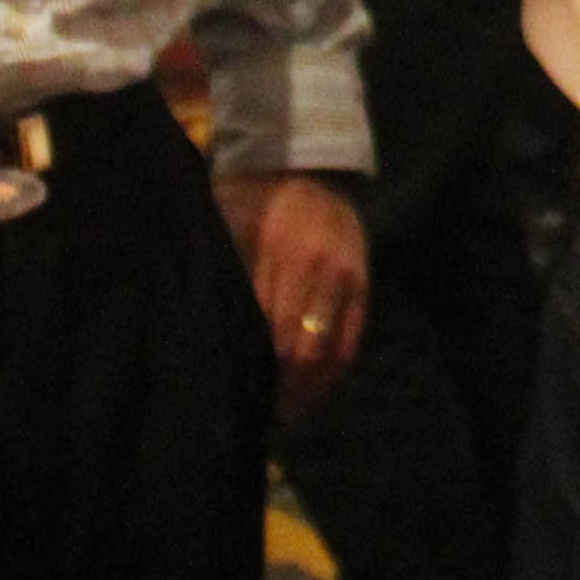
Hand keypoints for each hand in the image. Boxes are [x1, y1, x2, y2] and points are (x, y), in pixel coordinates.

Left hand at [222, 170, 371, 413]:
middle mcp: (316, 266)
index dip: (255, 365)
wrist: (309, 166)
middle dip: (281, 386)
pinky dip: (334, 372)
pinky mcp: (363, 284)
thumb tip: (216, 334)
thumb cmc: (253, 197)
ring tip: (287, 411)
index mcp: (277, 250)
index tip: (238, 393)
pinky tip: (315, 391)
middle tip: (262, 413)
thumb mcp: (227, 222)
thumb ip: (227, 271)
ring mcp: (344, 276)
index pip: (267, 326)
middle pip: (299, 345)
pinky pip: (352, 340)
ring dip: (308, 388)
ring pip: (329, 350)